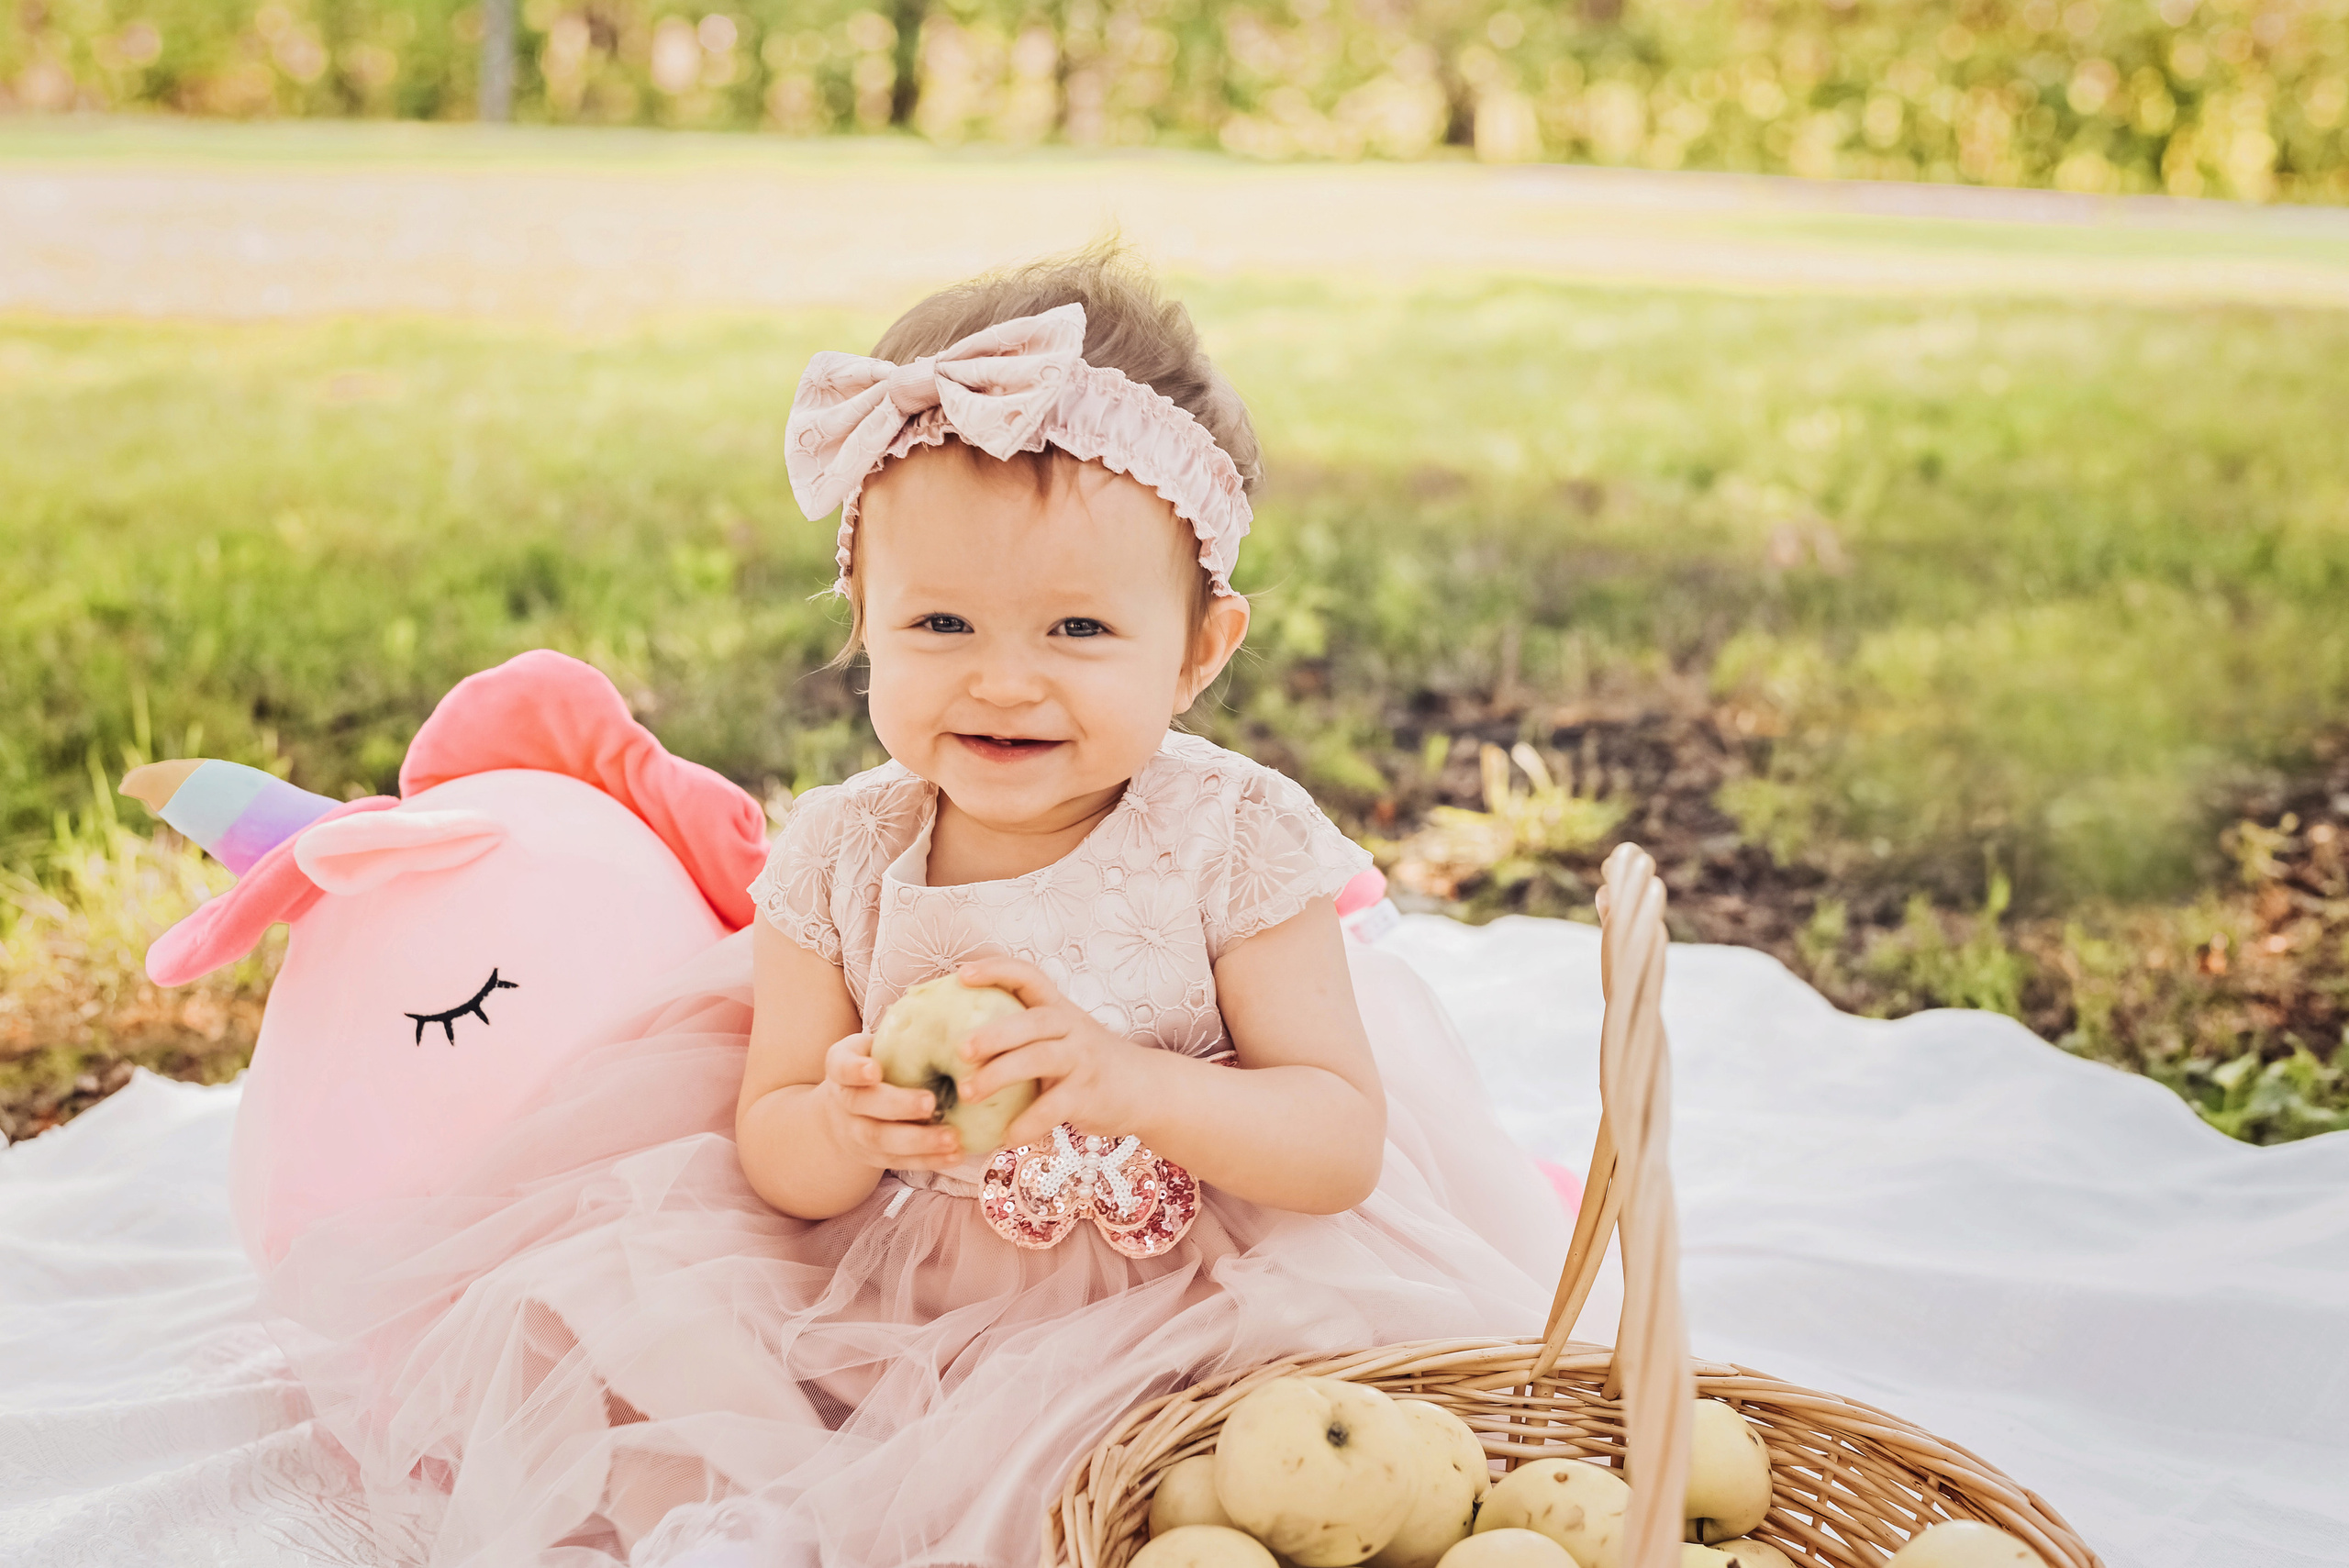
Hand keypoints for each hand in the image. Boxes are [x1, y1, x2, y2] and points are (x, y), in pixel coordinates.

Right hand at [818, 1031, 963, 1171]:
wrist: (844, 1111)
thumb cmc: (875, 1063)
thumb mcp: (875, 1043)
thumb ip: (902, 1031)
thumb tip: (954, 1002)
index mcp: (841, 1067)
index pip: (841, 1066)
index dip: (855, 1069)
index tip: (874, 1070)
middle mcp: (845, 1102)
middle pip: (864, 1107)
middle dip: (897, 1106)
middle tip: (930, 1103)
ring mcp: (857, 1133)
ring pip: (883, 1141)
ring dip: (919, 1141)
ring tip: (952, 1138)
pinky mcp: (876, 1157)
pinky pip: (901, 1162)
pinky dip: (929, 1160)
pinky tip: (956, 1155)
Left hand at [953, 959, 1152, 1148]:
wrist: (1146, 1088)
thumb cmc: (1088, 1064)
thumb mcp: (1062, 1038)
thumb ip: (1023, 1037)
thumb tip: (956, 1046)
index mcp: (1059, 1009)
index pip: (1028, 976)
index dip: (996, 971)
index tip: (961, 975)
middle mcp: (1072, 1027)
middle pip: (1031, 1021)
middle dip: (993, 1034)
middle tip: (960, 1050)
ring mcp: (1082, 1060)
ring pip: (1038, 1059)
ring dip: (999, 1076)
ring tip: (967, 1093)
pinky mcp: (1089, 1094)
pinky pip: (1053, 1108)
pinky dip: (1026, 1124)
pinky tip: (1005, 1137)